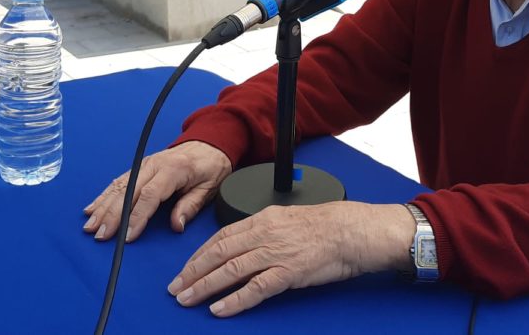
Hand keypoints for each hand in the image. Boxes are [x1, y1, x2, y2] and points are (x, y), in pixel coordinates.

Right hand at [82, 140, 231, 241]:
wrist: (208, 145)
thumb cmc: (210, 168)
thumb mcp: (209, 188)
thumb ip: (190, 206)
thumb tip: (176, 226)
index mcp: (173, 170)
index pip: (150, 196)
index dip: (137, 217)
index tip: (127, 236)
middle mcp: (154, 165)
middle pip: (128, 191)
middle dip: (112, 215)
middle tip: (101, 235)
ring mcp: (143, 164)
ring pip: (118, 187)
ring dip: (102, 207)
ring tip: (91, 226)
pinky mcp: (138, 167)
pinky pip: (118, 181)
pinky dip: (103, 196)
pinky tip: (91, 208)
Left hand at [166, 201, 414, 316]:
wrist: (352, 231)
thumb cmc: (327, 225)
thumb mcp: (289, 218)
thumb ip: (266, 230)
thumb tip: (246, 244)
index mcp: (262, 219)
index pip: (221, 237)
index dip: (199, 254)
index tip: (185, 268)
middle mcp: (264, 234)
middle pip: (218, 253)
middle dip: (192, 272)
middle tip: (176, 287)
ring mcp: (275, 253)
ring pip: (230, 270)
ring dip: (204, 286)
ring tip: (187, 299)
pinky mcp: (288, 273)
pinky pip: (255, 289)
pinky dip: (234, 300)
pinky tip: (219, 309)